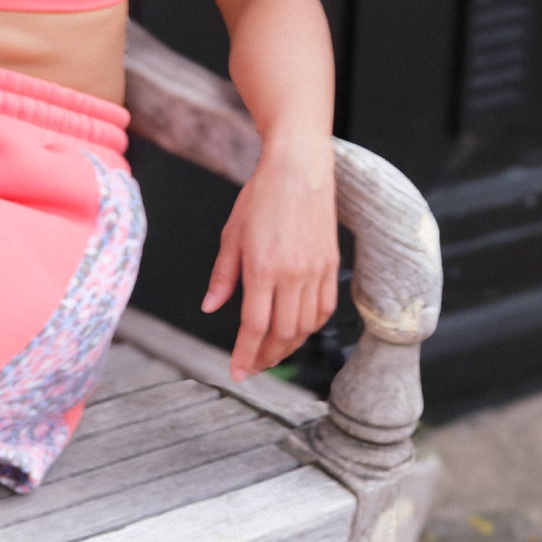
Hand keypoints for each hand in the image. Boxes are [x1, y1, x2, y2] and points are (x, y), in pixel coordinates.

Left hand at [201, 133, 338, 381]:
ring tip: (270, 354)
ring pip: (305, 326)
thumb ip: (223, 275)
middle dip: (265, 357)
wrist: (299, 168)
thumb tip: (210, 308)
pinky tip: (296, 330)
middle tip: (251, 368)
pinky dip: (310, 327)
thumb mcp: (232, 234)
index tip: (237, 373)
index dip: (245, 354)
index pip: (254, 326)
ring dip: (288, 346)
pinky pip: (324, 309)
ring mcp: (315, 271)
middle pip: (282, 333)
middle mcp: (292, 274)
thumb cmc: (260, 196)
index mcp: (263, 267)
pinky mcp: (331, 265)